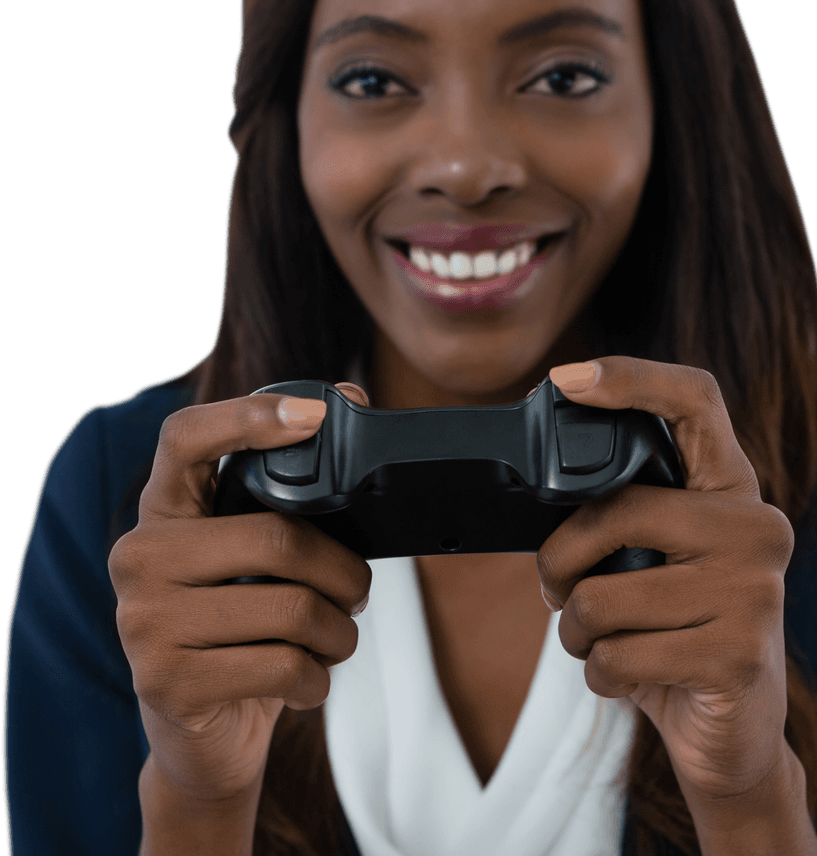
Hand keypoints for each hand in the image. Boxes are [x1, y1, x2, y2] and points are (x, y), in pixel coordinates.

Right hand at [108, 385, 371, 810]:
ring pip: (291, 609)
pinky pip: (281, 667)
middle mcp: (139, 556)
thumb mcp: (257, 557)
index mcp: (163, 511)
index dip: (247, 417)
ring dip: (339, 632)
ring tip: (337, 639)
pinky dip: (317, 677)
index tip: (316, 414)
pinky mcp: (167, 684)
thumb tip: (353, 399)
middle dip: (344, 571)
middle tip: (358, 591)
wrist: (200, 736)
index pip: (186, 438)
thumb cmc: (241, 626)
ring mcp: (144, 622)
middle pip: (277, 538)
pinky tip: (308, 680)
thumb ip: (292, 490)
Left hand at [537, 357, 799, 820]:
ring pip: (603, 597)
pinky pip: (619, 655)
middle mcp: (756, 527)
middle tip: (558, 588)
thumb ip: (623, 513)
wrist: (733, 736)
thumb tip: (538, 477)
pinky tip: (629, 676)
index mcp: (730, 489)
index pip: (696, 399)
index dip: (631, 376)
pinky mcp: (739, 656)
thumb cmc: (675, 630)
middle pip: (617, 510)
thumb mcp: (654, 559)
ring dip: (577, 632)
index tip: (566, 378)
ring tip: (603, 641)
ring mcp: (755, 592)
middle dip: (559, 560)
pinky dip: (600, 674)